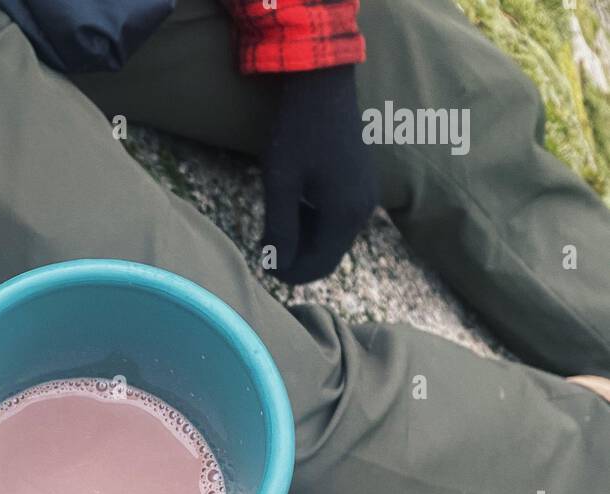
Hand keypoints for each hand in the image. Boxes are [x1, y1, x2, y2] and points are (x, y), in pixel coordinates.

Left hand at [261, 65, 377, 284]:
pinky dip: (317, 222)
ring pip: (333, 239)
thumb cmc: (298, 129)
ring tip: (278, 219)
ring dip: (305, 239)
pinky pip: (339, 220)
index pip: (317, 267)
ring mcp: (367, 197)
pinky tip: (297, 202)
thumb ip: (281, 229)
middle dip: (296, 257)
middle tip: (267, 241)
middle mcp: (363, 211)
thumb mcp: (281, 182)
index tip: (263, 262)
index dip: (288, 273)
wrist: (324, 82)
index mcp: (344, 214)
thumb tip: (278, 266)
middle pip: (327, 256)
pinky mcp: (364, 185)